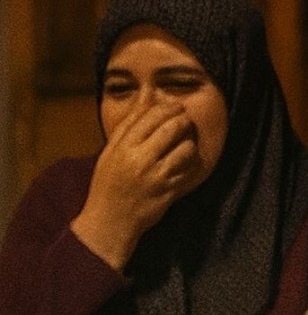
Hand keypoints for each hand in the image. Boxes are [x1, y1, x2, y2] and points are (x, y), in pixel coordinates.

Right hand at [72, 99, 201, 270]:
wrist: (109, 222)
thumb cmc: (108, 183)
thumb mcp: (111, 152)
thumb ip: (129, 123)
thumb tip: (148, 92)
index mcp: (122, 148)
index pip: (151, 116)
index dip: (168, 107)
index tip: (175, 106)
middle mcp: (139, 160)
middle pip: (172, 128)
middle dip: (183, 120)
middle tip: (185, 121)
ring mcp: (157, 176)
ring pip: (186, 148)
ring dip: (189, 143)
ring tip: (184, 143)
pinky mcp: (170, 191)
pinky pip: (190, 169)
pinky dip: (192, 163)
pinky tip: (186, 162)